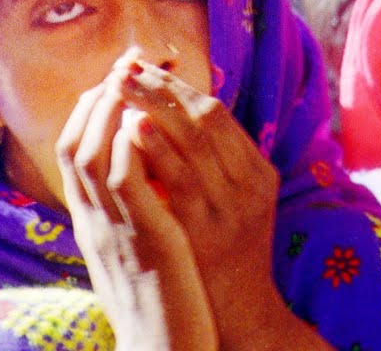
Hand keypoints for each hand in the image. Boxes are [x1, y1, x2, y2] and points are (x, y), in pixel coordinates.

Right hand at [56, 50, 216, 350]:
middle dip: (99, 96)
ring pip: (91, 154)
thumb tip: (136, 175)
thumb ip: (126, 214)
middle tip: (126, 61)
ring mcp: (113, 231)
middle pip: (74, 144)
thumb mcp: (133, 252)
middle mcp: (92, 223)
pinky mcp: (144, 239)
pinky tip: (145, 119)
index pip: (73, 152)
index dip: (91, 109)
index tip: (115, 77)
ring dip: (110, 109)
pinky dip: (130, 146)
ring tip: (132, 75)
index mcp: (89, 224)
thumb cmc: (155, 306)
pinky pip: (125, 181)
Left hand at [119, 57, 329, 349]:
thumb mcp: (228, 203)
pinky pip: (179, 178)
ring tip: (122, 82)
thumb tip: (166, 113)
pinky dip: (156, 147)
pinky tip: (132, 126)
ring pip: (194, 139)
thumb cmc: (223, 254)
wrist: (237, 314)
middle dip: (162, 86)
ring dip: (155, 105)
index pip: (215, 111)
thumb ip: (208, 163)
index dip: (176, 84)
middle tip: (126, 65)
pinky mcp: (205, 230)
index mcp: (257, 172)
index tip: (143, 66)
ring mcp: (229, 207)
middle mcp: (249, 184)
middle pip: (205, 116)